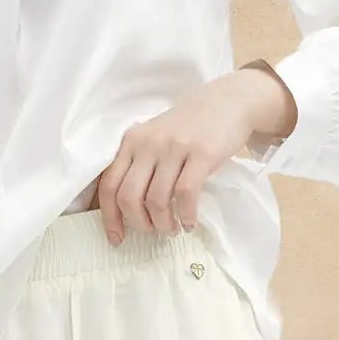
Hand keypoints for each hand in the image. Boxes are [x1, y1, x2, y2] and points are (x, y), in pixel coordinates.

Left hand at [94, 65, 295, 239]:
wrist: (228, 101)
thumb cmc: (189, 126)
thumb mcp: (155, 138)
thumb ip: (138, 164)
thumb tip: (125, 210)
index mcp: (131, 141)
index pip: (109, 184)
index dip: (110, 217)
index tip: (117, 238)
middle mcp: (148, 143)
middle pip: (129, 197)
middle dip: (138, 223)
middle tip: (152, 231)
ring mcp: (174, 147)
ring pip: (157, 200)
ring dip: (163, 224)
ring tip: (172, 229)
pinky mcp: (202, 153)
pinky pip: (186, 194)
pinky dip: (186, 215)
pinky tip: (189, 222)